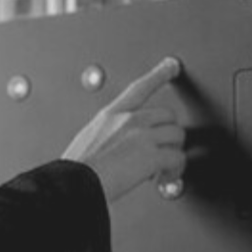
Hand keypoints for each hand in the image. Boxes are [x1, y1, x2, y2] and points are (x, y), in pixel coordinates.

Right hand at [61, 57, 187, 201]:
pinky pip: (178, 158)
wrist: (73, 185)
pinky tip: (162, 180)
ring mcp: (142, 135)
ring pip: (177, 136)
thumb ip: (108, 136)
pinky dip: (174, 172)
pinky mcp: (152, 155)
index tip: (171, 66)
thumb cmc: (75, 171)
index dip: (158, 74)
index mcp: (111, 115)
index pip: (139, 88)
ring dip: (173, 155)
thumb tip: (121, 148)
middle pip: (168, 116)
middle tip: (161, 153)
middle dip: (168, 135)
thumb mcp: (87, 141)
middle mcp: (129, 120)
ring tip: (162, 171)